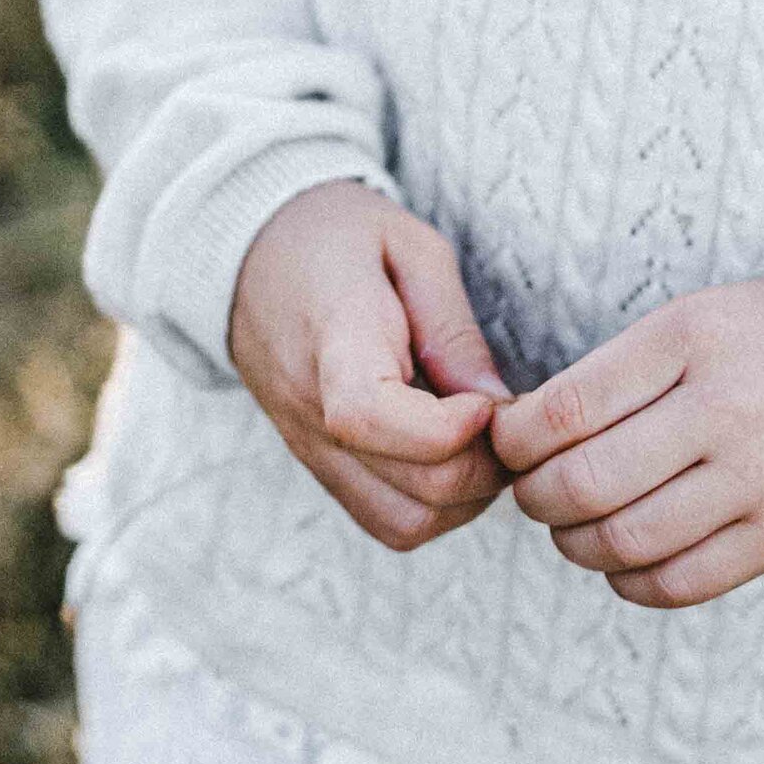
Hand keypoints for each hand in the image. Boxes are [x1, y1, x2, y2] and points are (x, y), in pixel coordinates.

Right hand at [228, 181, 509, 553]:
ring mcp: (311, 448)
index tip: (485, 399)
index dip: (447, 428)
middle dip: (484, 467)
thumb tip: (496, 404)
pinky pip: (384, 520)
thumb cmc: (342, 239)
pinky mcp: (320, 468)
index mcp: (334, 338)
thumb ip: (453, 327)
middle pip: (410, 488)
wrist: (256, 254)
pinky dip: (433, 506)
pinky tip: (452, 454)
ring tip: (484, 438)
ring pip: (404, 524)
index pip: (370, 416)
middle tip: (507, 417)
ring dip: (465, 498)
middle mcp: (313, 410)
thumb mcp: (412, 247)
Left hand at [492, 277, 763, 611]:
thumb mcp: (700, 317)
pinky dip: (630, 583)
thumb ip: (619, 371)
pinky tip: (623, 561)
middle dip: (534, 498)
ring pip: (623, 542)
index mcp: (689, 339)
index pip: (565, 409)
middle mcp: (720, 409)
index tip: (507, 444)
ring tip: (572, 527)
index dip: (514, 440)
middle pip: (584, 483)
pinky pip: (679, 583)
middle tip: (532, 491)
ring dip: (575, 545)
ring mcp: (755, 479)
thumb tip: (526, 434)